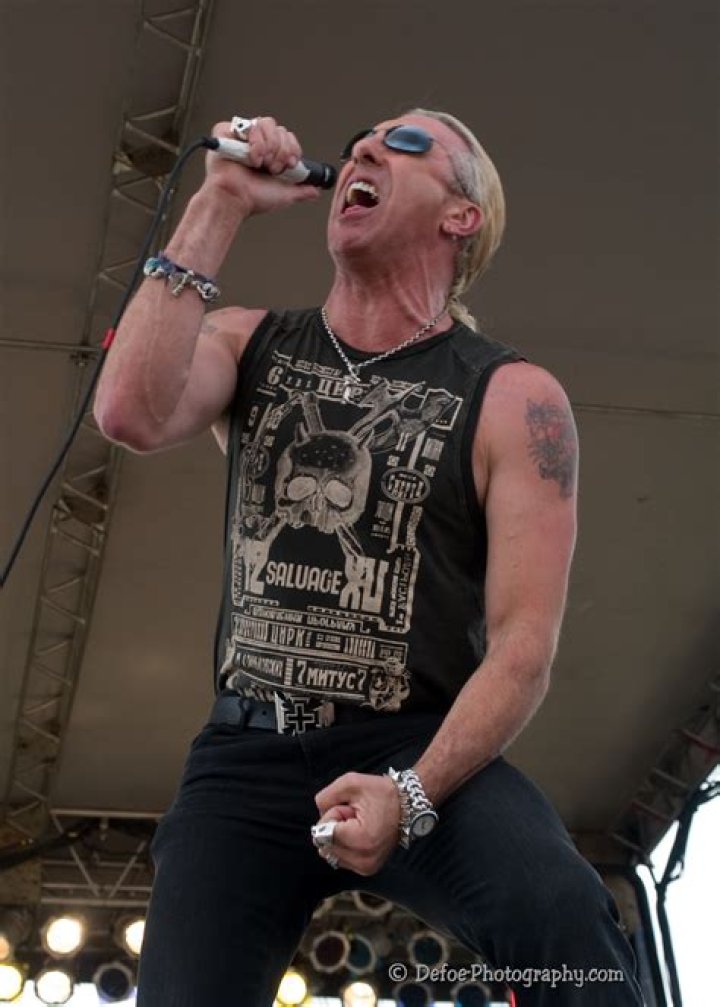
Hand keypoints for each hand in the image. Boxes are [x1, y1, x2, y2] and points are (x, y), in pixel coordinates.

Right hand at [204, 116, 321, 216]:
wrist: (235, 199)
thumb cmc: (253, 198)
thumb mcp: (285, 195)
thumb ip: (301, 190)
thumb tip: (315, 191)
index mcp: (269, 154)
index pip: (287, 137)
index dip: (292, 148)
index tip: (291, 164)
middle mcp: (256, 143)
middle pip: (279, 129)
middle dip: (281, 150)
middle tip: (274, 168)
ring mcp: (242, 136)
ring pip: (266, 123)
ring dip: (269, 147)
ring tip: (261, 164)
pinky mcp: (227, 131)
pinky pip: (248, 124)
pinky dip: (255, 143)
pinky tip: (251, 159)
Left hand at [313, 772, 400, 875]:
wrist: (408, 805)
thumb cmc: (381, 792)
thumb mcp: (350, 783)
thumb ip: (325, 797)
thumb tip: (318, 815)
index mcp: (361, 840)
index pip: (324, 832)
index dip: (334, 814)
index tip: (351, 808)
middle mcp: (364, 860)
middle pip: (325, 844)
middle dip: (335, 827)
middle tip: (355, 815)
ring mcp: (366, 867)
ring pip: (330, 852)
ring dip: (339, 836)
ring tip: (359, 824)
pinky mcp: (367, 869)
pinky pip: (340, 858)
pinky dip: (345, 844)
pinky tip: (361, 833)